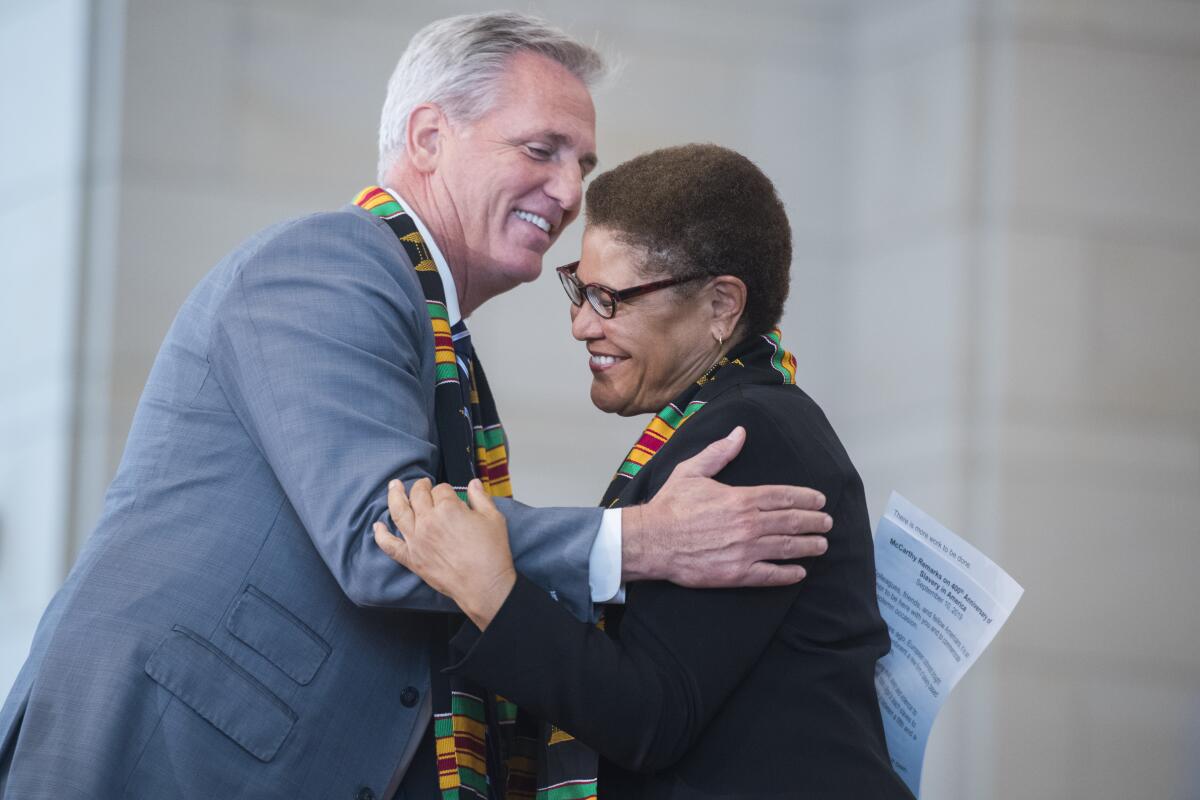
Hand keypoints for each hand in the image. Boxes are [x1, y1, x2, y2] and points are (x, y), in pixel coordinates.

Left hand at [373, 478, 515, 628]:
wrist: (484, 586)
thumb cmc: (491, 555)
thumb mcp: (494, 519)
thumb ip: (480, 498)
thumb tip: (473, 484)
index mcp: (448, 509)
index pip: (441, 489)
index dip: (447, 490)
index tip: (451, 495)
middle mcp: (428, 521)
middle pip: (418, 495)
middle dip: (421, 486)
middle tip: (423, 484)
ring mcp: (416, 540)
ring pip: (398, 511)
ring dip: (394, 496)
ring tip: (393, 486)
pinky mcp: (411, 558)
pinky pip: (389, 545)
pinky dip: (381, 535)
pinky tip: (377, 526)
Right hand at [621, 426, 830, 586]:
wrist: (652, 541)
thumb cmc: (670, 506)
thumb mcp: (692, 471)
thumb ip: (719, 452)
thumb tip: (739, 433)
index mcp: (740, 498)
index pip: (783, 496)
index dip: (806, 498)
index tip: (820, 501)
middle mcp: (748, 524)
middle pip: (791, 522)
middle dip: (814, 522)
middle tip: (827, 523)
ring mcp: (744, 550)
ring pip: (787, 547)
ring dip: (808, 546)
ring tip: (821, 545)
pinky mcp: (736, 573)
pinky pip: (770, 575)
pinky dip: (788, 574)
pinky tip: (799, 572)